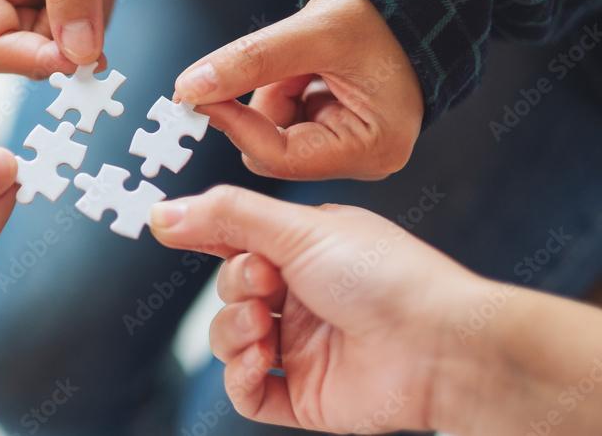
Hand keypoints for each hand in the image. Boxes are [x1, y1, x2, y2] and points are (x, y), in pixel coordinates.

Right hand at [148, 186, 483, 433]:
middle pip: (227, 290)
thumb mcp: (298, 229)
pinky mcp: (304, 392)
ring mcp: (301, 345)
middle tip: (263, 283)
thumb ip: (226, 217)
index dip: (210, 238)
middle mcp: (301, 295)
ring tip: (260, 325)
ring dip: (231, 331)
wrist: (441, 346)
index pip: (236, 240)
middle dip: (232, 286)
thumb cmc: (388, 278)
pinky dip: (239, 378)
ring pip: (230, 340)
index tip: (178, 230)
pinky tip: (255, 361)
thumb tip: (163, 212)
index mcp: (304, 248)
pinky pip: (248, 391)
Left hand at [174, 0, 423, 179]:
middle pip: (271, 149)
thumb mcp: (314, 32)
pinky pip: (281, 118)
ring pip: (270, 132)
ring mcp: (345, 148)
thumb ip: (251, 61)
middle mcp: (362, 159)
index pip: (281, 157)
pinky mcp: (330, 132)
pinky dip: (281, 88)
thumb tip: (189, 87)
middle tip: (285, 61)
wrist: (404, 0)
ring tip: (309, 60)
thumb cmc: (379, 15)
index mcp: (373, 148)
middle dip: (266, 100)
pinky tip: (308, 68)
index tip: (197, 94)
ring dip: (274, 89)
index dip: (235, 124)